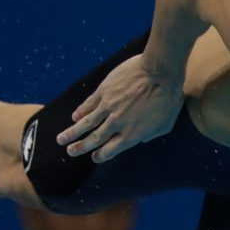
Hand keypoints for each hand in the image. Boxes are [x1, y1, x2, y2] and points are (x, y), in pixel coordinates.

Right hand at [57, 54, 182, 162]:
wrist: (160, 71)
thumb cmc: (168, 98)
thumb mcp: (165, 124)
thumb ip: (151, 135)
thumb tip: (141, 140)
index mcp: (131, 134)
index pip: (110, 150)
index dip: (100, 155)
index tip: (94, 157)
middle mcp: (116, 123)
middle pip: (94, 139)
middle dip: (80, 147)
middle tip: (69, 151)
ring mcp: (108, 107)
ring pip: (86, 123)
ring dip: (72, 132)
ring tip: (61, 139)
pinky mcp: (104, 91)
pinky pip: (88, 104)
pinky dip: (80, 111)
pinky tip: (74, 117)